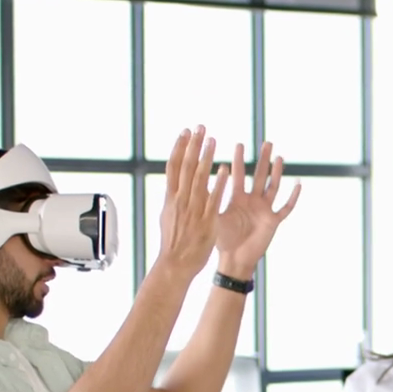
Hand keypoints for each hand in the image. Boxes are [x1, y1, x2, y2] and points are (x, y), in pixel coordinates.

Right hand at [154, 127, 230, 277]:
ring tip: (212, 140)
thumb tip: (173, 184)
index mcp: (170, 197)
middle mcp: (180, 200)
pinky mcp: (206, 220)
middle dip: (193, 145)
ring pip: (199, 178)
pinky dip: (218, 184)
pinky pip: (213, 199)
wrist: (175, 264)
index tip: (185, 132)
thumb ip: (173, 198)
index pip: (173, 166)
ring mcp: (193, 209)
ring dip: (205, 158)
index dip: (179, 147)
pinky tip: (224, 169)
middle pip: (186, 167)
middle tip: (200, 127)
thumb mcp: (168, 215)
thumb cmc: (173, 241)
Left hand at [215, 142, 301, 274]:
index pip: (239, 174)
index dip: (239, 160)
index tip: (239, 143)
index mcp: (237, 199)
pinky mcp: (273, 221)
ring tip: (279, 157)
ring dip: (277, 173)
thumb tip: (197, 183)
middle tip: (266, 142)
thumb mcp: (214, 218)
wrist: (234, 259)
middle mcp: (252, 201)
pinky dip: (292, 197)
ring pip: (273, 187)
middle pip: (259, 176)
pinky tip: (298, 184)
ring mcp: (264, 210)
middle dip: (262, 159)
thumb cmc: (222, 241)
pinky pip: (286, 207)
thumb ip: (209, 201)